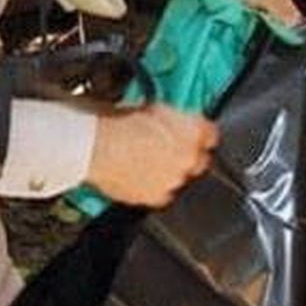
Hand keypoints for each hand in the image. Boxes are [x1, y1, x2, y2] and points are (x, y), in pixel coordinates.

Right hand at [86, 104, 218, 207]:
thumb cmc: (117, 121)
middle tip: (168, 150)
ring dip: (170, 172)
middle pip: (200, 160)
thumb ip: (173, 118)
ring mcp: (174, 180)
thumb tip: (174, 121)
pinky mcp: (157, 197)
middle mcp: (189, 157)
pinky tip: (140, 177)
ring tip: (148, 163)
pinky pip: (162, 194)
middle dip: (188, 155)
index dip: (200, 135)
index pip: (211, 135)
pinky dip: (154, 187)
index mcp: (193, 130)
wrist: (95, 145)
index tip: (194, 136)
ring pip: (180, 178)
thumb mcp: (152, 107)